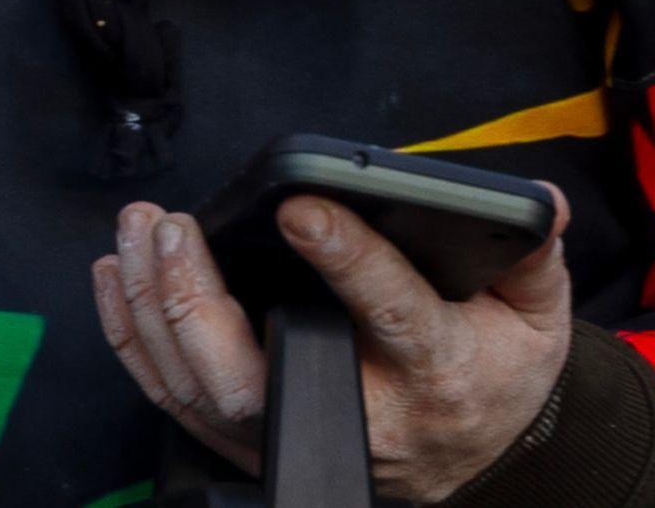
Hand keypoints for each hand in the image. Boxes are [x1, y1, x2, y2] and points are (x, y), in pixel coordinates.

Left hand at [94, 193, 573, 505]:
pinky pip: (177, 402)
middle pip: (259, 376)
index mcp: (438, 370)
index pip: (390, 312)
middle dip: (200, 298)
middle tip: (174, 225)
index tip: (299, 206)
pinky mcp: (255, 446)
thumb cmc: (493, 369)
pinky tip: (119, 279)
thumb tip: (536, 202)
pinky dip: (136, 341)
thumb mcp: (535, 315)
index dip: (346, 256)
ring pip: (204, 390)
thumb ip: (530, 253)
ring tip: (139, 231)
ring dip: (156, 307)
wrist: (474, 453)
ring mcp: (298, 437)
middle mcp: (361, 416)